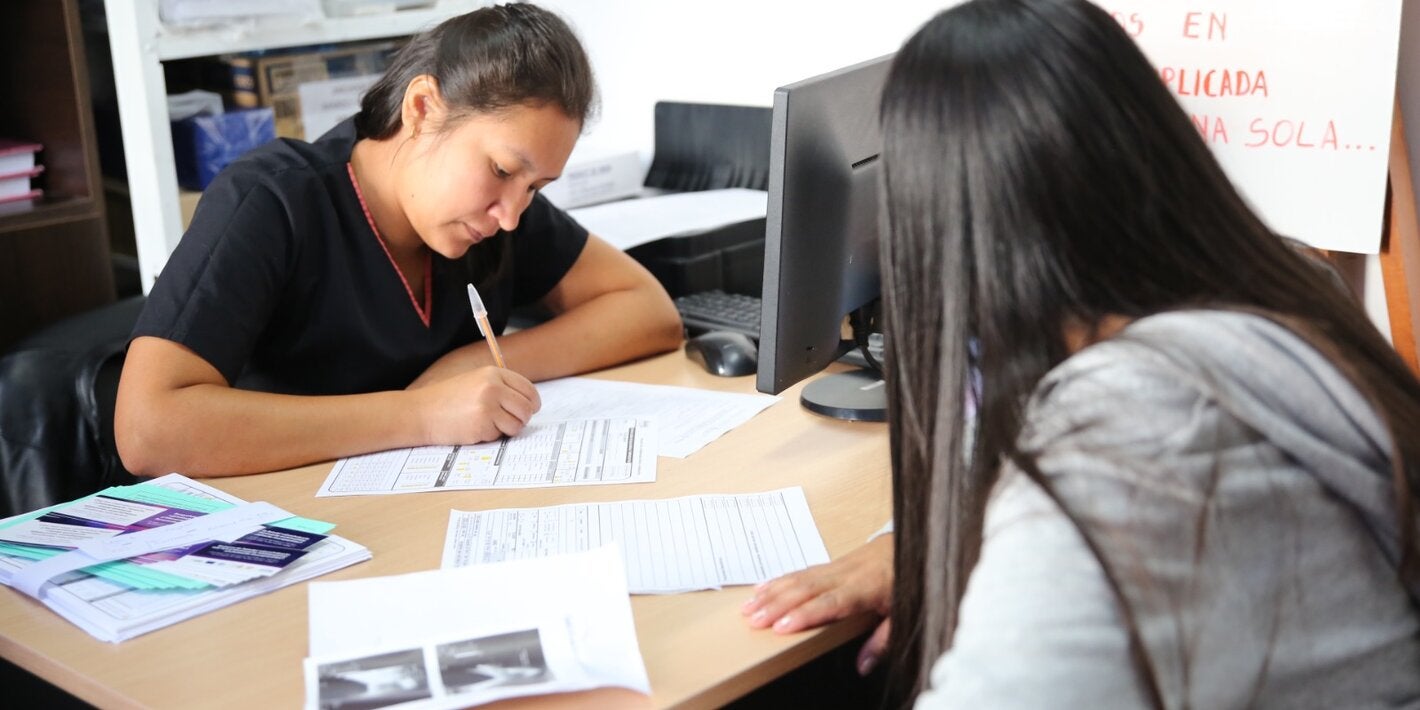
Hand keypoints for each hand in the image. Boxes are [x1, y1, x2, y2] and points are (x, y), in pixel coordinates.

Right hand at [414, 366, 540, 442]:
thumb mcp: (474, 382)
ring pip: (517, 424)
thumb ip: (500, 388)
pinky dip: (490, 436)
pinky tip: (473, 428)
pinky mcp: (482, 425)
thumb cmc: (447, 399)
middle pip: (527, 408)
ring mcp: (488, 407)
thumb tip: (528, 403)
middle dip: (521, 419)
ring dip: (507, 429)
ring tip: (488, 424)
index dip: (532, 403)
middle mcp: (493, 387)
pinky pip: (499, 435)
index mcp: (493, 373)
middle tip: (509, 422)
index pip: (528, 389)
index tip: (530, 409)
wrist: (421, 412)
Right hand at [741, 534, 892, 672]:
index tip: (782, 626)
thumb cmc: (903, 582)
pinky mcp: (827, 565)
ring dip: (770, 593)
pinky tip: (760, 589)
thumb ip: (881, 641)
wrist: (905, 547)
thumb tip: (863, 666)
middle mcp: (844, 576)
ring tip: (748, 608)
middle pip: (805, 590)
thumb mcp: (902, 615)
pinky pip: (798, 572)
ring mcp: (833, 568)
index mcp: (863, 589)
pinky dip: (777, 581)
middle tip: (753, 620)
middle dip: (776, 605)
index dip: (805, 614)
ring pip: (797, 579)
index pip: (830, 602)